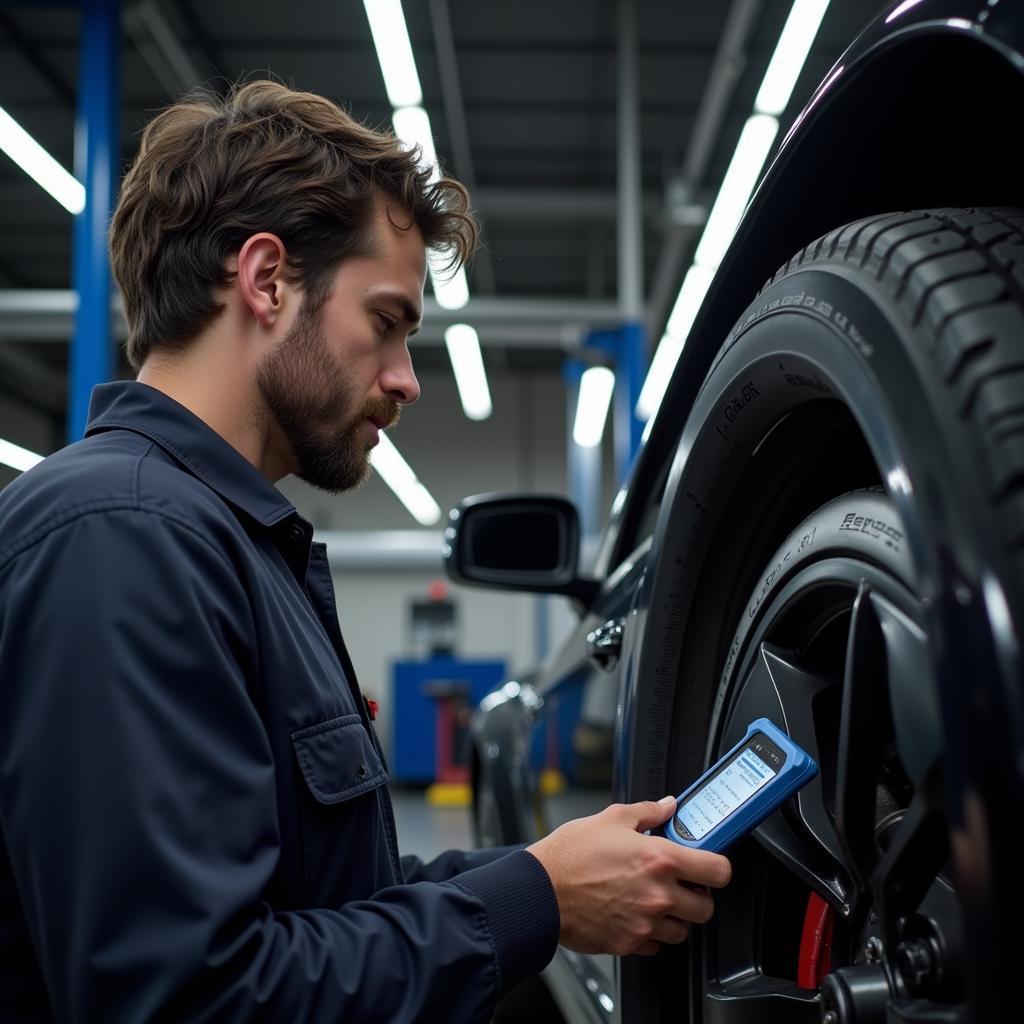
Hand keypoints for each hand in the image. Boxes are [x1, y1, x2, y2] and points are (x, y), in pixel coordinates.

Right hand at [526, 795, 730, 956]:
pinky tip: (635, 914)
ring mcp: (645, 922)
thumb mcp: (611, 818)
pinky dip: (651, 933)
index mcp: (659, 859)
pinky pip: (656, 945)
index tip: (708, 865)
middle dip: (696, 896)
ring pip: (683, 930)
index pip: (718, 871)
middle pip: (706, 908)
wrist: (541, 890)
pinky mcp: (629, 943)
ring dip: (674, 917)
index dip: (717, 867)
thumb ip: (648, 812)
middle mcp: (658, 894)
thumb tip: (667, 806)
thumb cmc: (571, 854)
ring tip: (653, 899)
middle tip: (679, 884)